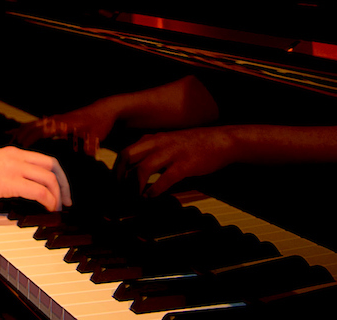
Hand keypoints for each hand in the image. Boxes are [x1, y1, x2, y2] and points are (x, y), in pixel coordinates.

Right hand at [0, 146, 71, 211]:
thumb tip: (6, 185)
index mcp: (10, 152)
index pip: (43, 159)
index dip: (55, 174)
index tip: (58, 188)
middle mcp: (16, 157)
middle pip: (52, 166)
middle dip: (63, 184)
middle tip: (65, 200)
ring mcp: (15, 168)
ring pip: (50, 178)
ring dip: (57, 195)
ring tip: (56, 208)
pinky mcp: (12, 182)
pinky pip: (40, 191)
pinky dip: (49, 200)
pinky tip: (48, 209)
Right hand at [12, 105, 115, 156]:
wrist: (102, 111)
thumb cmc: (99, 124)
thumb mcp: (96, 137)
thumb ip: (90, 146)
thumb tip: (86, 154)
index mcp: (62, 124)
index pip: (42, 130)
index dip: (30, 138)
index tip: (19, 147)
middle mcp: (55, 120)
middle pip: (32, 127)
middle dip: (20, 136)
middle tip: (8, 148)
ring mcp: (54, 120)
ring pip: (32, 124)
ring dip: (20, 131)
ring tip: (7, 141)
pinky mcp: (54, 121)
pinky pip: (36, 125)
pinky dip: (24, 128)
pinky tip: (14, 132)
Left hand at [118, 127, 235, 196]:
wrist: (220, 140)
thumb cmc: (193, 145)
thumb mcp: (168, 142)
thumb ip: (152, 151)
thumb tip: (136, 169)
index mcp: (153, 138)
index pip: (126, 151)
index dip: (117, 169)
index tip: (115, 183)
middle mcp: (158, 143)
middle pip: (128, 156)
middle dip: (120, 176)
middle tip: (120, 191)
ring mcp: (171, 153)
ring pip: (143, 168)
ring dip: (135, 186)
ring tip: (135, 197)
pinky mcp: (185, 165)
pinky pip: (165, 178)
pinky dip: (154, 190)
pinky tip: (150, 197)